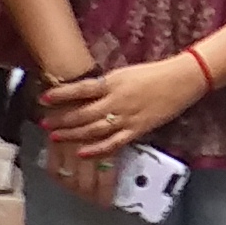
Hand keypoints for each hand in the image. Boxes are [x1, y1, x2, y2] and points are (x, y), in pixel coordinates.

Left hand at [38, 52, 202, 161]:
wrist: (181, 80)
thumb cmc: (153, 73)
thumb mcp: (125, 73)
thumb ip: (106, 84)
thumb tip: (83, 93)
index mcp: (113, 83)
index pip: (81, 89)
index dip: (61, 94)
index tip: (43, 98)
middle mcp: (117, 101)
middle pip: (83, 113)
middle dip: (61, 119)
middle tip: (44, 123)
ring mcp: (127, 118)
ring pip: (94, 130)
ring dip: (73, 134)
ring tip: (55, 136)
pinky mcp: (137, 130)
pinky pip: (114, 143)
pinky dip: (97, 149)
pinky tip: (82, 152)